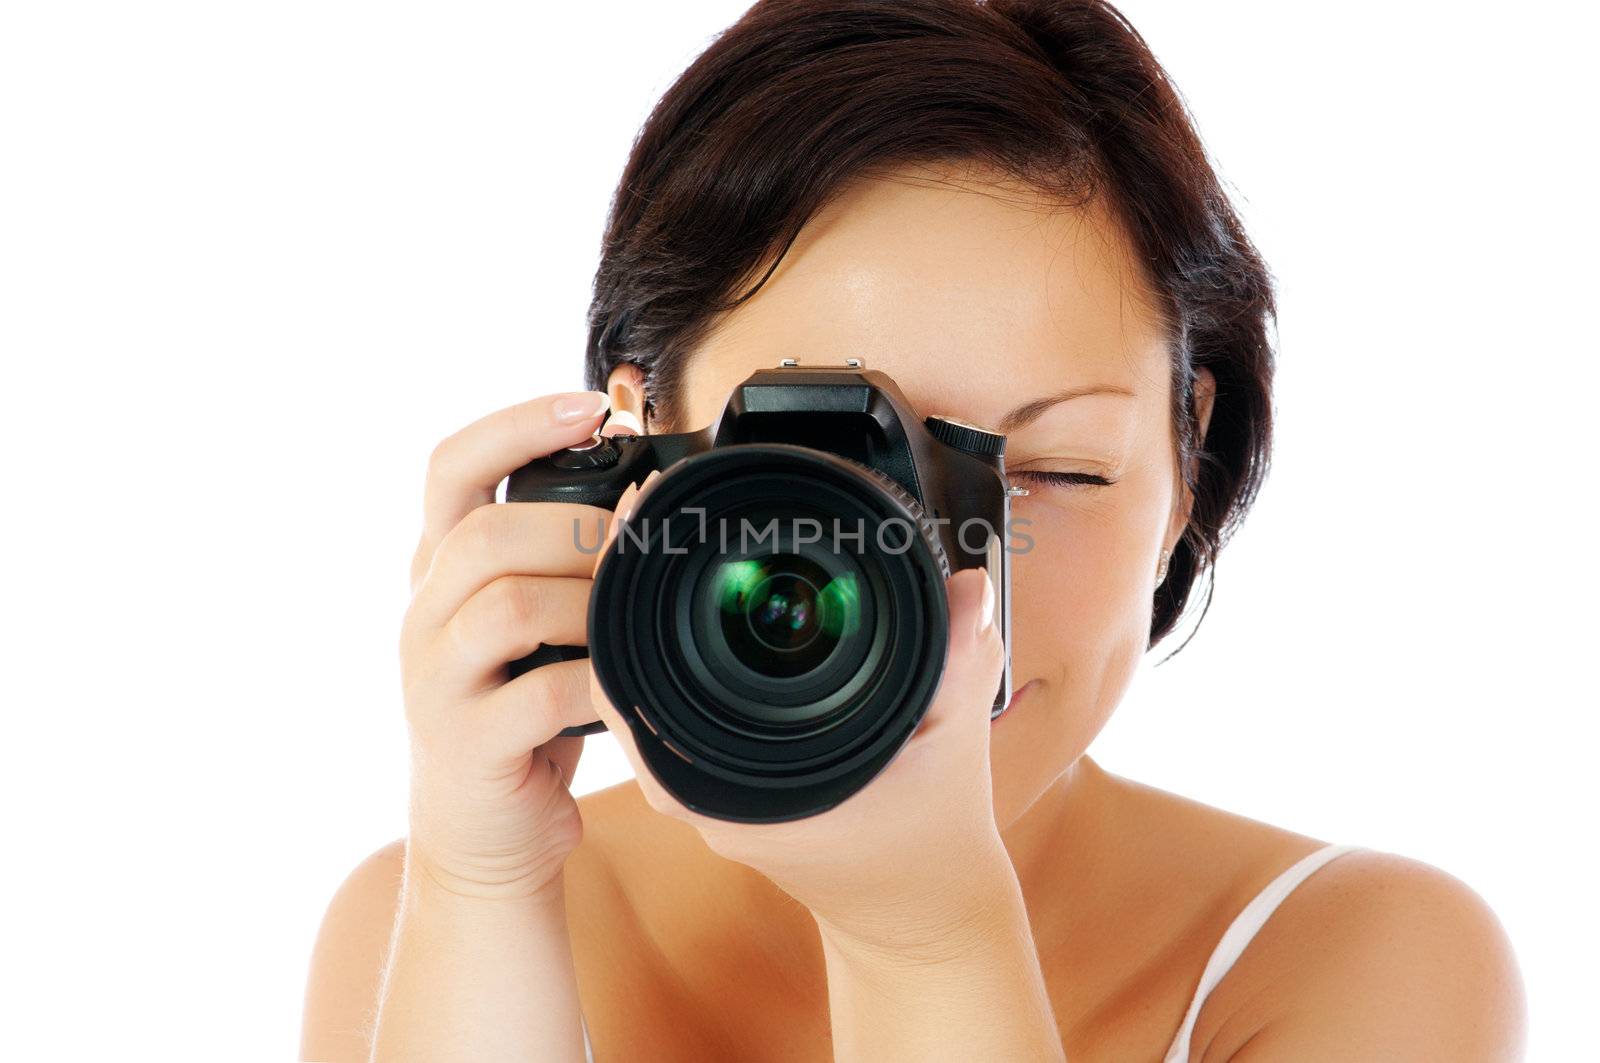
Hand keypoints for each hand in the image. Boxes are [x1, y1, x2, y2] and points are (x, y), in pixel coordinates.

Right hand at [398, 389, 621, 900]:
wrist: (484, 833)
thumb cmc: (525, 711)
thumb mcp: (535, 622)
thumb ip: (564, 559)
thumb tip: (644, 484)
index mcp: (440, 567)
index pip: (451, 467)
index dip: (518, 424)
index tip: (594, 404)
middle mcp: (424, 613)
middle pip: (484, 533)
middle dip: (574, 529)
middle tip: (634, 547)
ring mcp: (434, 680)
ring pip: (506, 605)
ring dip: (589, 605)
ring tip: (630, 622)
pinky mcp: (465, 744)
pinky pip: (538, 695)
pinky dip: (597, 685)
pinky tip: (624, 688)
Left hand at [594, 479, 1012, 954]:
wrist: (918, 910)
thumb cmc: (930, 835)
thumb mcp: (954, 738)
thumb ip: (960, 659)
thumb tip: (966, 586)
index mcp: (734, 787)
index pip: (633, 680)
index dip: (626, 590)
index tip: (636, 519)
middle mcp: (698, 788)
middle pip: (622, 667)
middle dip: (631, 581)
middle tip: (641, 504)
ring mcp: (698, 782)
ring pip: (639, 680)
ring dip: (645, 608)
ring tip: (653, 528)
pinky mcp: (711, 772)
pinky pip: (667, 696)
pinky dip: (670, 639)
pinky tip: (684, 584)